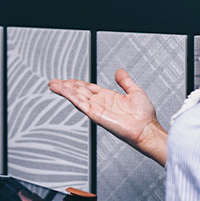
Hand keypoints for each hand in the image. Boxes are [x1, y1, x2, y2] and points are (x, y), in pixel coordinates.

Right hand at [48, 69, 166, 165]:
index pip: (88, 88)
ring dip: (64, 90)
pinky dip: (69, 96)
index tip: (67, 80)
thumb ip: (125, 81)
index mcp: (108, 97)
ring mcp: (96, 109)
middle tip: (54, 82)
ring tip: (53, 85)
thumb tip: (119, 71)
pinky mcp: (95, 114)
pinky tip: (62, 90)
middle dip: (66, 86)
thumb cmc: (144, 116)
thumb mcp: (135, 92)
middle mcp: (101, 103)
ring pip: (76, 96)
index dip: (77, 83)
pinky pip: (80, 103)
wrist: (146, 129)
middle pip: (79, 91)